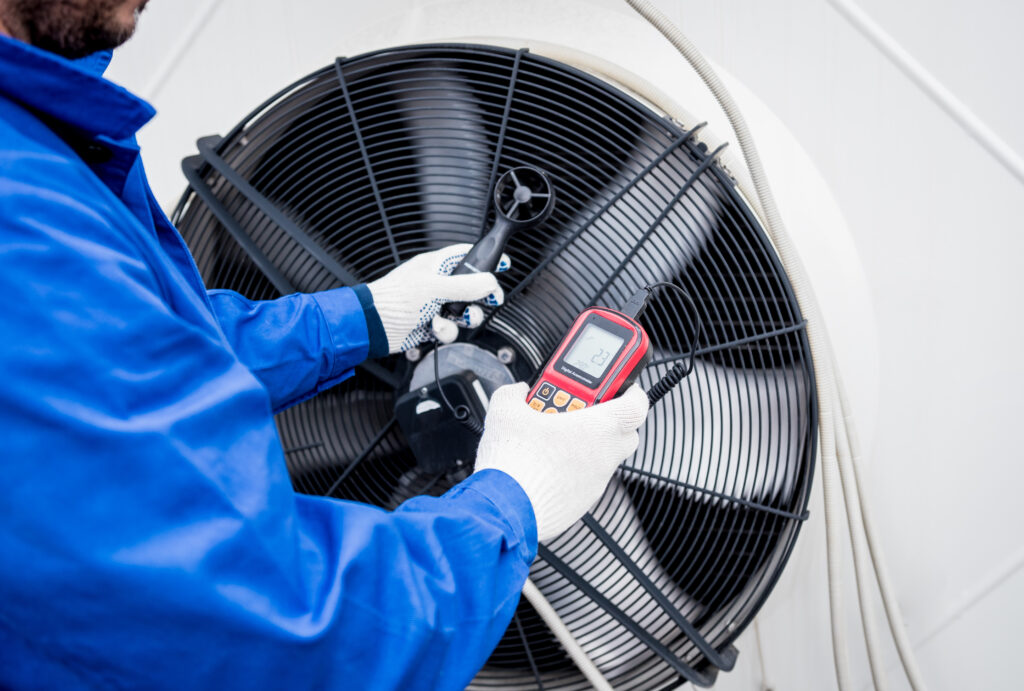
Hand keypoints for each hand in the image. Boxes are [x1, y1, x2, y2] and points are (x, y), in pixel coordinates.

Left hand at [367, 244, 509, 352]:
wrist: (374, 326)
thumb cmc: (394, 298)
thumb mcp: (434, 287)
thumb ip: (465, 286)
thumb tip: (490, 282)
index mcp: (437, 266)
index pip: (468, 257)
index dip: (487, 260)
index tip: (504, 264)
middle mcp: (439, 284)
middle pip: (473, 287)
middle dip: (483, 296)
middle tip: (492, 300)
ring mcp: (436, 305)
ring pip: (465, 312)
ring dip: (464, 318)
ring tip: (455, 318)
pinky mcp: (432, 325)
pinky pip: (451, 329)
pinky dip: (445, 331)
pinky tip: (434, 328)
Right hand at [473, 383, 649, 542]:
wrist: (504, 509)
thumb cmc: (515, 464)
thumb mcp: (505, 411)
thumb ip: (515, 393)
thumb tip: (516, 391)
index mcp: (598, 428)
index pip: (637, 406)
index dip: (633, 393)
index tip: (623, 387)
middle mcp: (604, 456)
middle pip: (625, 432)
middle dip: (610, 419)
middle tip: (581, 410)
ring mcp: (595, 483)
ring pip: (604, 458)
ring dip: (588, 445)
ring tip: (554, 438)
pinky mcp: (581, 503)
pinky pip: (586, 480)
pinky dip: (574, 470)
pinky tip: (546, 464)